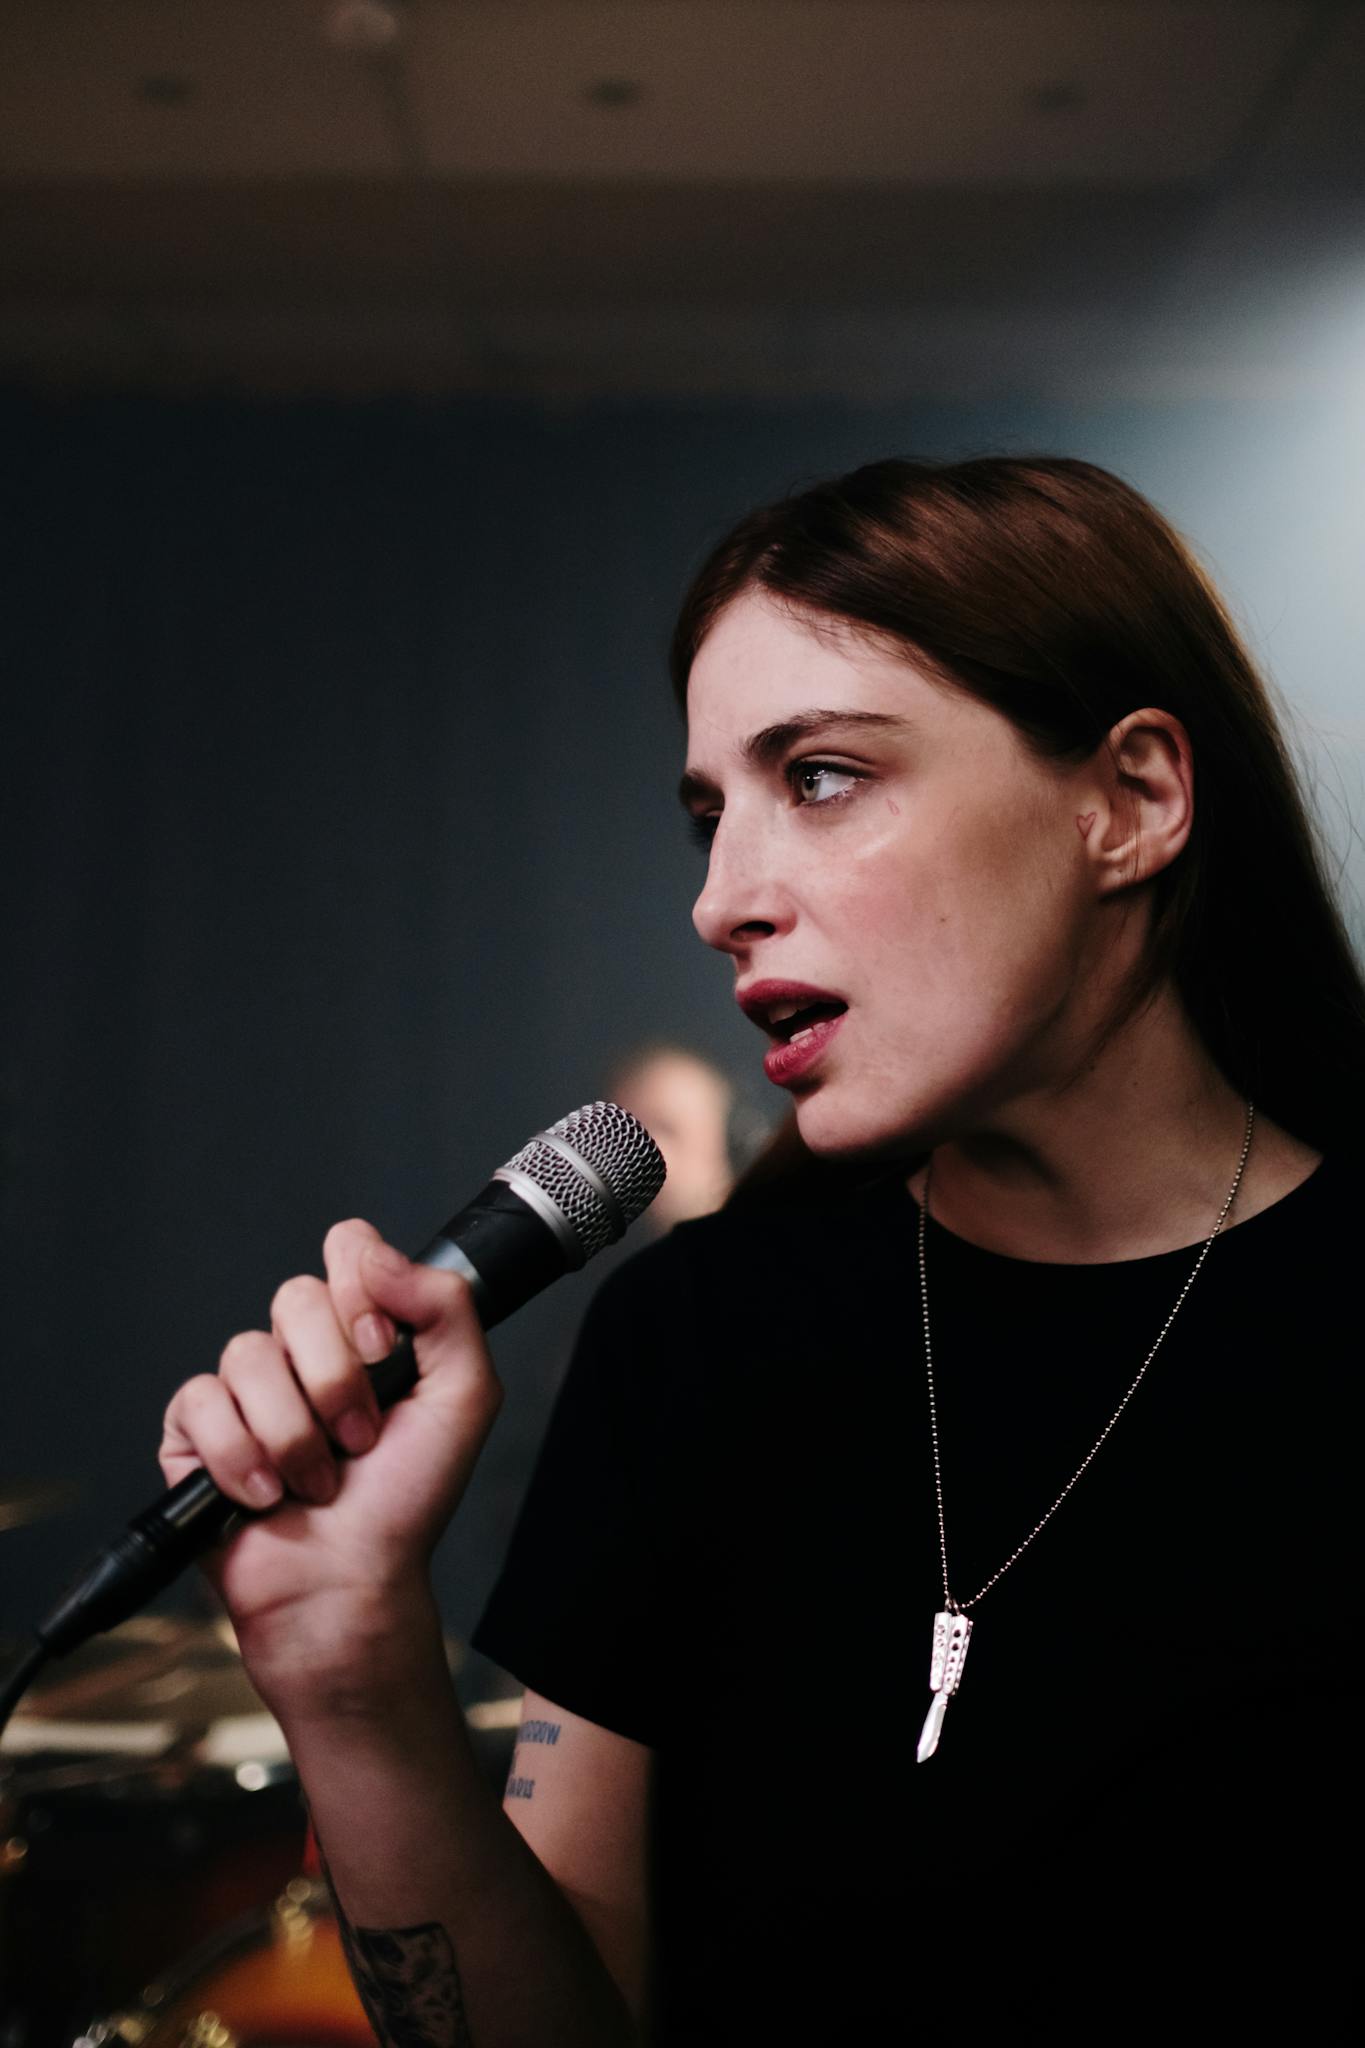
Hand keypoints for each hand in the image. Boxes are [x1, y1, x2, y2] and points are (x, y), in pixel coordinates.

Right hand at [159, 1219, 500, 1700]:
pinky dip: (239, 1456)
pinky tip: (264, 1495)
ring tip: (318, 1482)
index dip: (361, 1291)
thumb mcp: (463, 1399)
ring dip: (296, 1434)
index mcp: (363, 1330)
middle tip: (361, 1438)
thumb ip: (446, 1309)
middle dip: (337, 1380)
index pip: (347, 1248)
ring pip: (248, 1353)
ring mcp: (246, 1389)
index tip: (385, 1350)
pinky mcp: (195, 1433)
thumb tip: (377, 1254)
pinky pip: (200, 1401)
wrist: (352, 1586)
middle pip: (296, 1295)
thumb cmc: (407, 1501)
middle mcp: (302, 1351)